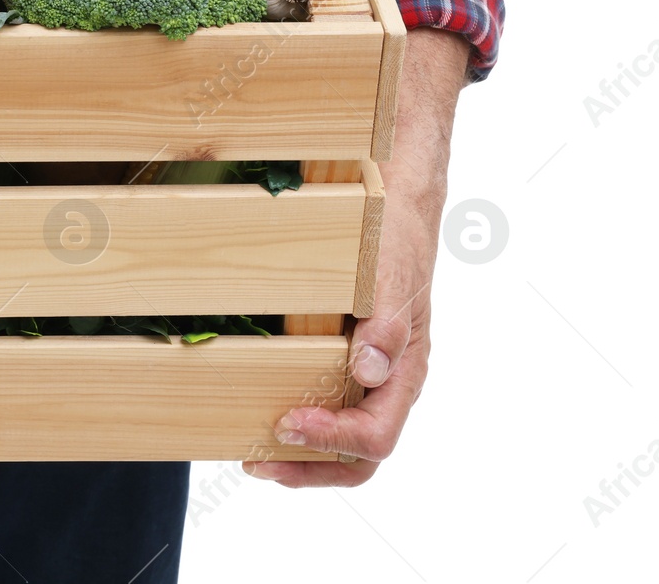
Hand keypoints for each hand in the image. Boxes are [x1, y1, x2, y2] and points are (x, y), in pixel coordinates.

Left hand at [246, 29, 468, 487]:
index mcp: (406, 368)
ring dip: (300, 453)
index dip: (330, 441)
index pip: (374, 435)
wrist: (398, 191)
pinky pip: (328, 398)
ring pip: (343, 434)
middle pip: (359, 455)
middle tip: (255, 461)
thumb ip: (388, 324)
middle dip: (308, 467)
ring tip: (252, 449)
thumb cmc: (399, 231)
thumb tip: (369, 372)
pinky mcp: (346, 350)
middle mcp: (388, 377)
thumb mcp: (394, 272)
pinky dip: (299, 415)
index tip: (284, 423)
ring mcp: (368, 368)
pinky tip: (262, 402)